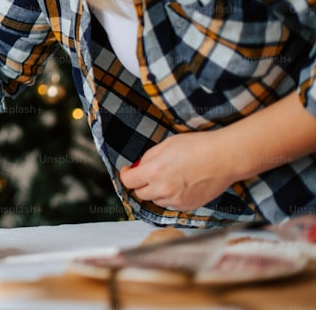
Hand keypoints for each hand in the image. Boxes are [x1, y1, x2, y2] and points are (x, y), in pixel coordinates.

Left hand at [118, 131, 237, 211]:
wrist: (224, 157)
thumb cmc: (197, 146)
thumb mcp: (166, 145)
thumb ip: (148, 158)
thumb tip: (138, 167)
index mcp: (154, 171)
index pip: (129, 181)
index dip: (126, 175)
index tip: (128, 171)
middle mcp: (163, 189)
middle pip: (140, 194)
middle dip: (141, 183)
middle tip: (149, 174)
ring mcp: (176, 200)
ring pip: (156, 200)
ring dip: (156, 191)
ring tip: (170, 177)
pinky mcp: (188, 206)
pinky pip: (171, 204)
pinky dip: (171, 197)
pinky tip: (181, 184)